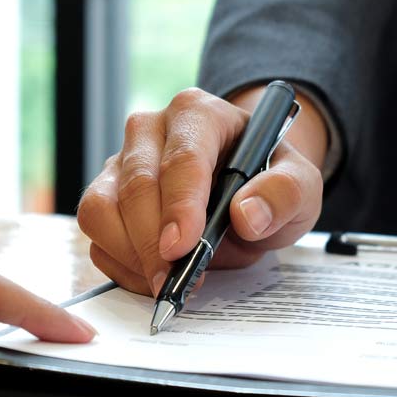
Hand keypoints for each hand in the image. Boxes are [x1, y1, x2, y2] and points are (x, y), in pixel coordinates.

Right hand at [78, 86, 328, 295]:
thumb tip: (247, 215)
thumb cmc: (269, 182)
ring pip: (100, 208)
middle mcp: (152, 130)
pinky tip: (153, 275)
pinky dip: (120, 263)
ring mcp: (122, 161)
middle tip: (175, 282)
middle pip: (136, 184)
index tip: (183, 247)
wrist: (248, 192)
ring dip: (130, 254)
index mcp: (200, 115)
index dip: (181, 205)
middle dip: (152, 242)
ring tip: (167, 281)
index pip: (183, 157)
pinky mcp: (106, 194)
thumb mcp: (300, 187)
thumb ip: (285, 193)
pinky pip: (96, 233)